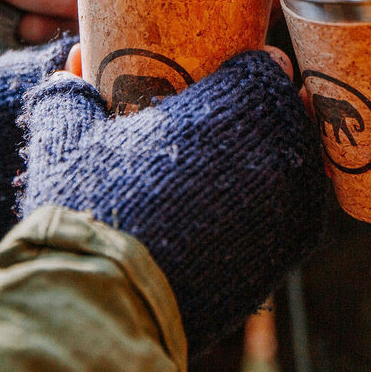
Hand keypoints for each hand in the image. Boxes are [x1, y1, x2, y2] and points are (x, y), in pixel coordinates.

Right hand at [20, 49, 327, 356]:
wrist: (107, 307)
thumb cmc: (90, 210)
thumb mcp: (67, 140)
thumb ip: (73, 93)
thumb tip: (74, 66)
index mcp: (227, 106)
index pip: (268, 65)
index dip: (252, 66)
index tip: (235, 74)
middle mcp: (271, 145)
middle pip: (290, 106)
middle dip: (266, 106)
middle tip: (236, 117)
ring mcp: (290, 196)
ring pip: (300, 152)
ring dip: (277, 149)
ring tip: (243, 158)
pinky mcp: (293, 244)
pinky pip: (302, 203)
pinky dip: (282, 196)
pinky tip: (250, 202)